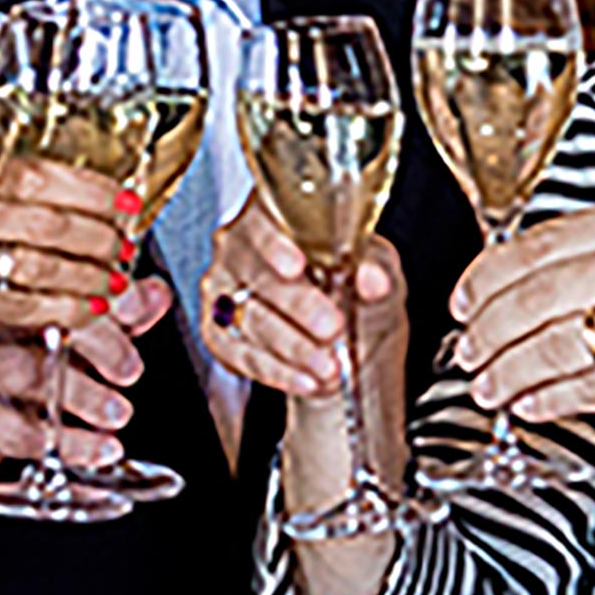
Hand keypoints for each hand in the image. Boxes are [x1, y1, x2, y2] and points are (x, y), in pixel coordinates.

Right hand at [0, 155, 146, 330]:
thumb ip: (15, 179)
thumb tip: (104, 192)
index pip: (38, 176)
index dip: (92, 191)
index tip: (127, 201)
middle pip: (47, 224)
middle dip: (99, 239)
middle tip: (124, 247)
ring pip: (38, 267)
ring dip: (88, 276)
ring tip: (114, 281)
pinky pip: (19, 307)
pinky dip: (62, 309)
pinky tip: (88, 311)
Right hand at [0, 280, 162, 487]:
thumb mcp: (58, 336)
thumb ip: (110, 316)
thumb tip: (155, 293)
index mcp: (9, 286)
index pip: (58, 276)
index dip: (101, 289)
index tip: (134, 307)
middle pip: (42, 315)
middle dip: (97, 341)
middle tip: (129, 370)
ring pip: (25, 370)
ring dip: (80, 394)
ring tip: (117, 414)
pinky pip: (7, 426)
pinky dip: (59, 441)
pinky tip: (94, 448)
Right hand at [202, 196, 404, 402]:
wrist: (341, 333)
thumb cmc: (352, 286)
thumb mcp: (377, 271)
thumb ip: (377, 271)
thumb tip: (373, 279)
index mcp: (275, 214)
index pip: (263, 220)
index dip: (275, 243)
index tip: (297, 266)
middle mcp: (238, 245)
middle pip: (257, 274)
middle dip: (297, 305)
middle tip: (332, 327)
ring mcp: (222, 288)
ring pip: (250, 318)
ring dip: (292, 347)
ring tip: (328, 367)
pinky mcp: (217, 330)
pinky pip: (239, 354)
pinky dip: (277, 372)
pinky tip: (306, 381)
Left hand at [444, 193, 594, 441]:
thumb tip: (532, 284)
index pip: (536, 244)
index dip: (484, 280)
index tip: (464, 303)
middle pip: (531, 296)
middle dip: (484, 334)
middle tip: (468, 356)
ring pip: (552, 345)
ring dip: (508, 373)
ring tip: (490, 387)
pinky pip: (589, 389)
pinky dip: (548, 400)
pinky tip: (532, 405)